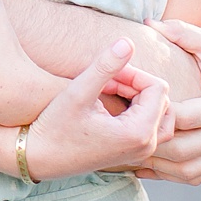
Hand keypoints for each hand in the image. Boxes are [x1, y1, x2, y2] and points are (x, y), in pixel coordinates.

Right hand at [24, 39, 173, 181]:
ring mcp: (141, 153)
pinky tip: (109, 104)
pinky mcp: (133, 153)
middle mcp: (146, 146)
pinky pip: (150, 125)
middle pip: (162, 99)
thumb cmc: (55, 127)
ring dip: (138, 96)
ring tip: (108, 90)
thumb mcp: (78, 93)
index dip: (134, 73)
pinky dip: (136, 109)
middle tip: (106, 81)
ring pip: (159, 112)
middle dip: (137, 84)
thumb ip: (105, 66)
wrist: (39, 158)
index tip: (107, 74)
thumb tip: (128, 42)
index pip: (158, 88)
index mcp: (138, 133)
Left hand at [136, 18, 200, 185]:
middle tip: (120, 133)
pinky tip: (146, 163)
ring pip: (187, 169)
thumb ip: (183, 32)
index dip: (156, 114)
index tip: (131, 105)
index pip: (185, 118)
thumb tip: (149, 22)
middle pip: (183, 149)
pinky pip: (196, 175)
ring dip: (156, 164)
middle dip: (150, 143)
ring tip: (127, 150)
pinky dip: (169, 173)